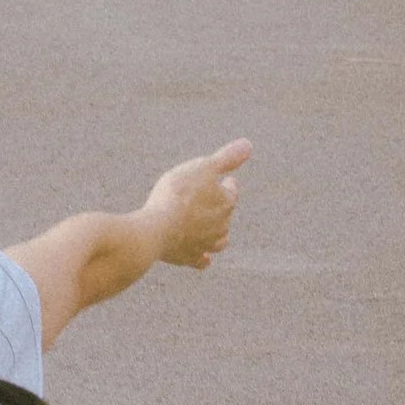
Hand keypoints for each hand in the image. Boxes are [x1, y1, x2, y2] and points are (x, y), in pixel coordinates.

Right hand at [139, 141, 251, 269]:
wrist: (155, 228)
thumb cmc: (178, 194)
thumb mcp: (202, 167)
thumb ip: (226, 158)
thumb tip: (248, 145)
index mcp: (226, 203)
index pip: (232, 191)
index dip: (226, 183)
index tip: (223, 178)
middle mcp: (221, 227)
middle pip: (225, 216)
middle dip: (220, 208)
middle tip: (207, 199)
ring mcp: (205, 245)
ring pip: (218, 240)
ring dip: (216, 234)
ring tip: (209, 228)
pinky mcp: (189, 258)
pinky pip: (201, 260)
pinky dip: (202, 257)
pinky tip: (202, 257)